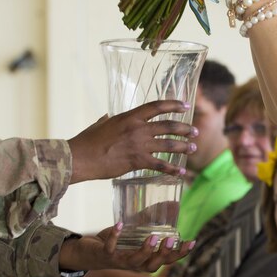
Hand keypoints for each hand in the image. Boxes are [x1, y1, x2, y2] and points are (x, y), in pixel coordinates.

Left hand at [59, 224, 194, 271]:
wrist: (87, 253)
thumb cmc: (115, 243)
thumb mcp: (135, 230)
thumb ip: (151, 220)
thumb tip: (172, 204)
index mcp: (144, 259)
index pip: (166, 260)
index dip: (179, 253)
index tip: (192, 242)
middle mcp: (134, 263)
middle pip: (153, 265)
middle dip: (164, 255)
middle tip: (172, 240)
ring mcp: (119, 261)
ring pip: (136, 262)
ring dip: (145, 251)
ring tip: (153, 236)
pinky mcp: (104, 255)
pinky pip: (110, 249)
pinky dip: (115, 238)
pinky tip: (120, 225)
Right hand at [68, 100, 197, 182]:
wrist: (81, 157)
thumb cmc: (87, 141)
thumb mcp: (100, 124)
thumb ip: (107, 120)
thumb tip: (106, 117)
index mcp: (129, 116)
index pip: (156, 106)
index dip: (173, 105)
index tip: (185, 106)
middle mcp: (137, 128)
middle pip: (168, 125)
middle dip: (184, 128)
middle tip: (194, 131)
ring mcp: (138, 144)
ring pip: (168, 144)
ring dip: (183, 146)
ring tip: (193, 148)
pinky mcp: (137, 161)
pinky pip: (160, 164)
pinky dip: (173, 169)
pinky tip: (181, 172)